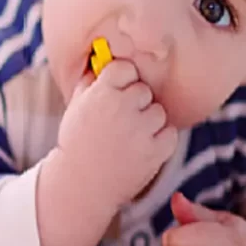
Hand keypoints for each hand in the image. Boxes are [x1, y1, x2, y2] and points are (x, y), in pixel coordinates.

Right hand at [55, 61, 178, 209]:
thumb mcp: (76, 107)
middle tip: (119, 122)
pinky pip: (169, 133)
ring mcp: (141, 130)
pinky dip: (159, 140)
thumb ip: (91, 81)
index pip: (125, 68)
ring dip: (148, 122)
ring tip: (128, 138)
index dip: (120, 81)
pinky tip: (139, 148)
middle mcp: (123, 107)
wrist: (81, 185)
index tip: (114, 94)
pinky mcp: (156, 150)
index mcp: (101, 93)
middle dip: (134, 103)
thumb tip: (104, 60)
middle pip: (143, 90)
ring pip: (158, 112)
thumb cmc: (77, 143)